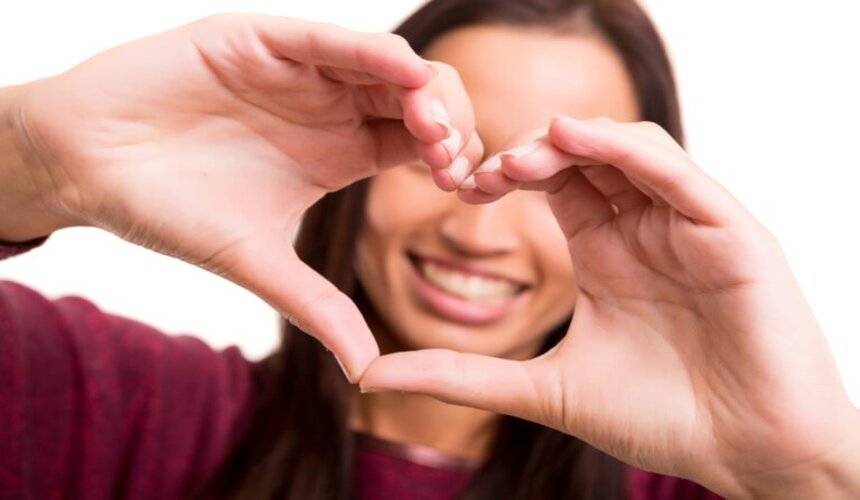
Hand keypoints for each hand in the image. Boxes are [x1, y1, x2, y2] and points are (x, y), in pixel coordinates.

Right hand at [9, 14, 480, 380]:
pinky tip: (402, 73)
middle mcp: (330, 106)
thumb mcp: (256, 262)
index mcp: (341, 150)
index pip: (421, 141)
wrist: (88, 167)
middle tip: (454, 164)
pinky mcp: (260, 41)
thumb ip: (317, 306)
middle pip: (420, 100)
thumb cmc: (170, 212)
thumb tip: (367, 372)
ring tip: (435, 134)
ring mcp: (300, 71)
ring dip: (422, 92)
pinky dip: (368, 51)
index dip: (452, 158)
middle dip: (450, 125)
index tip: (465, 189)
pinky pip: (328, 39)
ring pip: (387, 64)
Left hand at [361, 116, 859, 496]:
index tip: (457, 184)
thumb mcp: (544, 389)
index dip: (505, 171)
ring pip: (631, 148)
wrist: (748, 457)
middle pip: (586, 154)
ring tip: (520, 155)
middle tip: (481, 165)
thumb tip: (371, 373)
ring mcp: (690, 227)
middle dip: (532, 148)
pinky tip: (580, 143)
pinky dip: (631, 150)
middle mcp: (645, 228)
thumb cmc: (659, 420)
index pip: (553, 182)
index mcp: (605, 250)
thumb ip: (462, 375)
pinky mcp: (734, 235)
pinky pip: (680, 173)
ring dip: (575, 139)